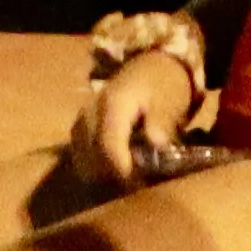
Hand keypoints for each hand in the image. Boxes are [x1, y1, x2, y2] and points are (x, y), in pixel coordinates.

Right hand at [61, 40, 202, 195]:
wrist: (152, 65)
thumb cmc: (163, 83)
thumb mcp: (170, 99)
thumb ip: (161, 121)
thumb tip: (156, 145)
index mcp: (113, 104)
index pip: (108, 144)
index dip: (121, 169)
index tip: (138, 185)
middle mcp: (90, 111)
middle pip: (91, 155)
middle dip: (113, 174)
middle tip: (138, 184)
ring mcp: (82, 118)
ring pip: (81, 157)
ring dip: (102, 171)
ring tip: (128, 176)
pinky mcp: (81, 126)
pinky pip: (80, 153)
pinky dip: (95, 165)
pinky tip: (115, 168)